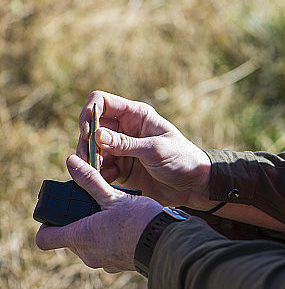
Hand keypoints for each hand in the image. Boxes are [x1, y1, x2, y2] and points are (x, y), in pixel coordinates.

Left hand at [35, 155, 162, 272]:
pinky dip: (109, 240)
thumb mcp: (113, 196)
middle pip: (69, 239)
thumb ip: (90, 181)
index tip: (57, 213)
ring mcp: (103, 262)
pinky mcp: (118, 265)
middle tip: (91, 205)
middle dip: (77, 222)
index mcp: (81, 237)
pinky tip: (124, 227)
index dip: (46, 225)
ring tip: (111, 215)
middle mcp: (88, 254)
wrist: (166, 243)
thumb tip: (71, 162)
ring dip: (94, 231)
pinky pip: (105, 252)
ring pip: (88, 245)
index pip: (45, 239)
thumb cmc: (139, 220)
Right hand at [77, 91, 211, 207]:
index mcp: (135, 115)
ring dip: (89, 160)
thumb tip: (97, 136)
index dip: (89, 113)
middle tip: (88, 158)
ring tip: (95, 172)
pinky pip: (100, 169)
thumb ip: (125, 144)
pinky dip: (98, 175)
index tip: (87, 132)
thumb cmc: (182, 159)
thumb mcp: (155, 150)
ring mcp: (121, 149)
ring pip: (92, 149)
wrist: (194, 185)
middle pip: (92, 127)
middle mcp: (125, 129)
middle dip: (86, 142)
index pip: (102, 102)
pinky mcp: (121, 169)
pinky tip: (105, 181)